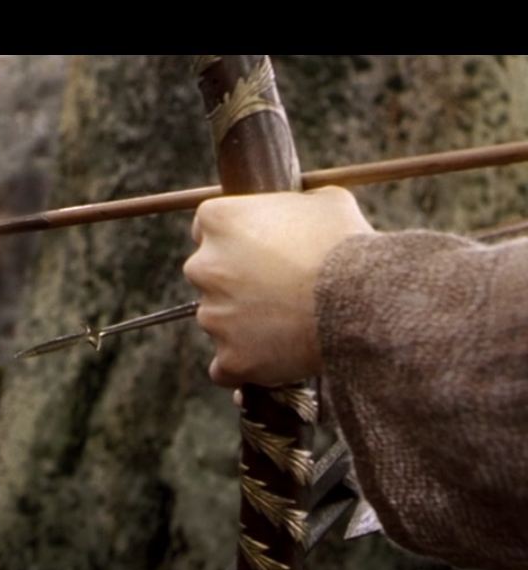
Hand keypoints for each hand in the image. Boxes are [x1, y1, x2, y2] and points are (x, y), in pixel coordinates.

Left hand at [184, 186, 374, 387]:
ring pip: (220, 320)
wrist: (366, 300)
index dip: (237, 240)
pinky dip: (244, 364)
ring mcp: (214, 316)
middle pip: (209, 275)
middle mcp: (203, 267)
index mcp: (219, 220)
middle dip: (236, 281)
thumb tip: (299, 209)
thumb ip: (295, 204)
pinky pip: (225, 367)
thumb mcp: (326, 201)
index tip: (258, 249)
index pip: (208, 229)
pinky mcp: (231, 358)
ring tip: (290, 323)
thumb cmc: (347, 244)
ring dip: (244, 322)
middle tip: (277, 288)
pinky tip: (270, 359)